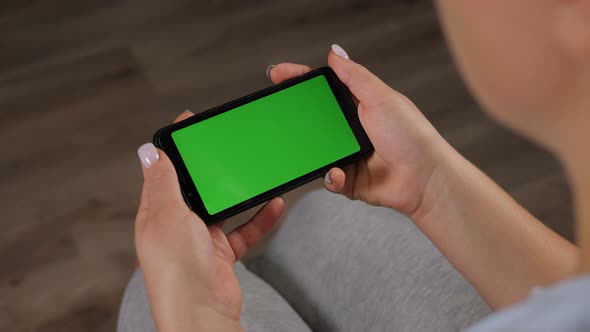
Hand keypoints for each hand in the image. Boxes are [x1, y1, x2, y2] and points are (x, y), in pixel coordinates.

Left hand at [134, 111, 284, 330]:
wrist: (203, 314)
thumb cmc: (180, 270)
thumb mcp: (168, 217)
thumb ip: (163, 183)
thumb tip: (148, 151)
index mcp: (157, 213)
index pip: (163, 170)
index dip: (176, 146)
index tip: (192, 122)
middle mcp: (177, 224)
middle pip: (195, 186)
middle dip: (211, 166)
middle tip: (228, 144)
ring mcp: (200, 239)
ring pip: (223, 206)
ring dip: (240, 191)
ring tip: (257, 173)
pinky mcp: (222, 253)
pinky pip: (244, 229)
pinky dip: (260, 217)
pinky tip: (276, 204)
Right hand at [269, 46, 451, 217]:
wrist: (424, 179)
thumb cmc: (411, 136)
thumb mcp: (381, 98)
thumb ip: (355, 76)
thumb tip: (335, 53)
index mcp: (358, 105)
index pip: (322, 88)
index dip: (299, 80)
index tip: (278, 75)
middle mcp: (350, 129)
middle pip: (313, 119)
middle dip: (295, 119)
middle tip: (277, 115)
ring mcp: (347, 154)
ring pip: (315, 151)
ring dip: (312, 151)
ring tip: (315, 150)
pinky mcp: (349, 179)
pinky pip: (328, 177)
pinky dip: (331, 176)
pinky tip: (339, 173)